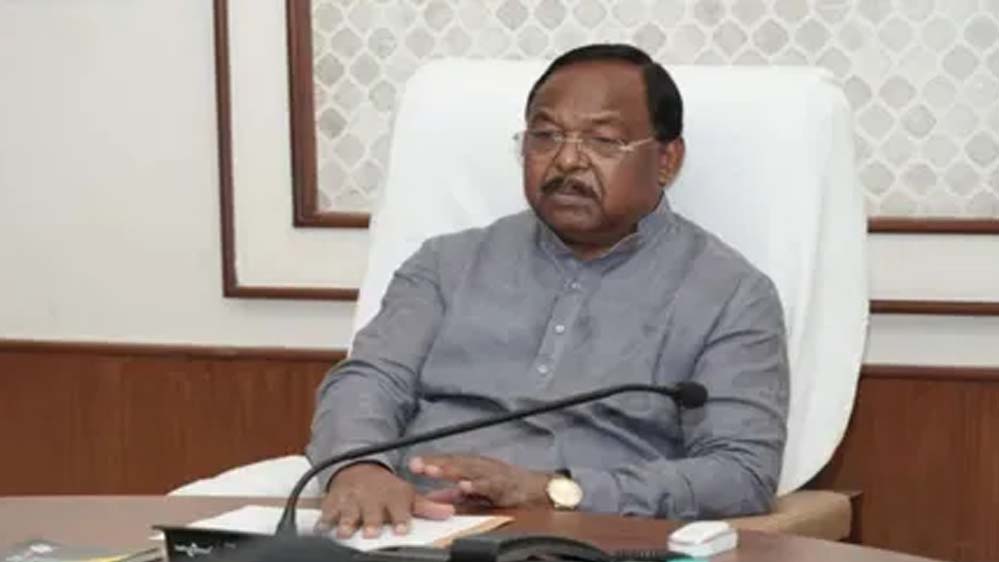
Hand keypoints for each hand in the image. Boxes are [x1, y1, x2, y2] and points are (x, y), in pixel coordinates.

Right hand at [319, 462, 453, 538]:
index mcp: (392, 496)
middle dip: (370, 521)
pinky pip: (326, 510)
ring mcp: (351, 499)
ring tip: (345, 530)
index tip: (402, 529)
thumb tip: (450, 512)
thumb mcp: (408, 494)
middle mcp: (371, 497)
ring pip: (348, 511)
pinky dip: (324, 518)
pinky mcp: (333, 501)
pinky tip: (322, 527)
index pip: (399, 507)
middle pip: (371, 511)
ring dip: (346, 520)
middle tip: (371, 531)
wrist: (359, 468)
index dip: (401, 518)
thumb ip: (427, 506)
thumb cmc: (386, 488)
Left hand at [408, 454, 551, 507]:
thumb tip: (430, 498)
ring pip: (468, 470)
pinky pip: (487, 485)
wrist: (536, 489)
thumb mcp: (475, 490)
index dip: (431, 462)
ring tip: (433, 471)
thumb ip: (453, 495)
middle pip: (454, 463)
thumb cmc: (505, 487)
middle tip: (417, 465)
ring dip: (450, 470)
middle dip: (435, 464)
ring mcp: (491, 474)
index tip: (412, 464)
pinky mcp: (503, 485)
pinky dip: (475, 484)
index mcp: (472, 466)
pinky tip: (464, 486)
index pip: (448, 462)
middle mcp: (480, 466)